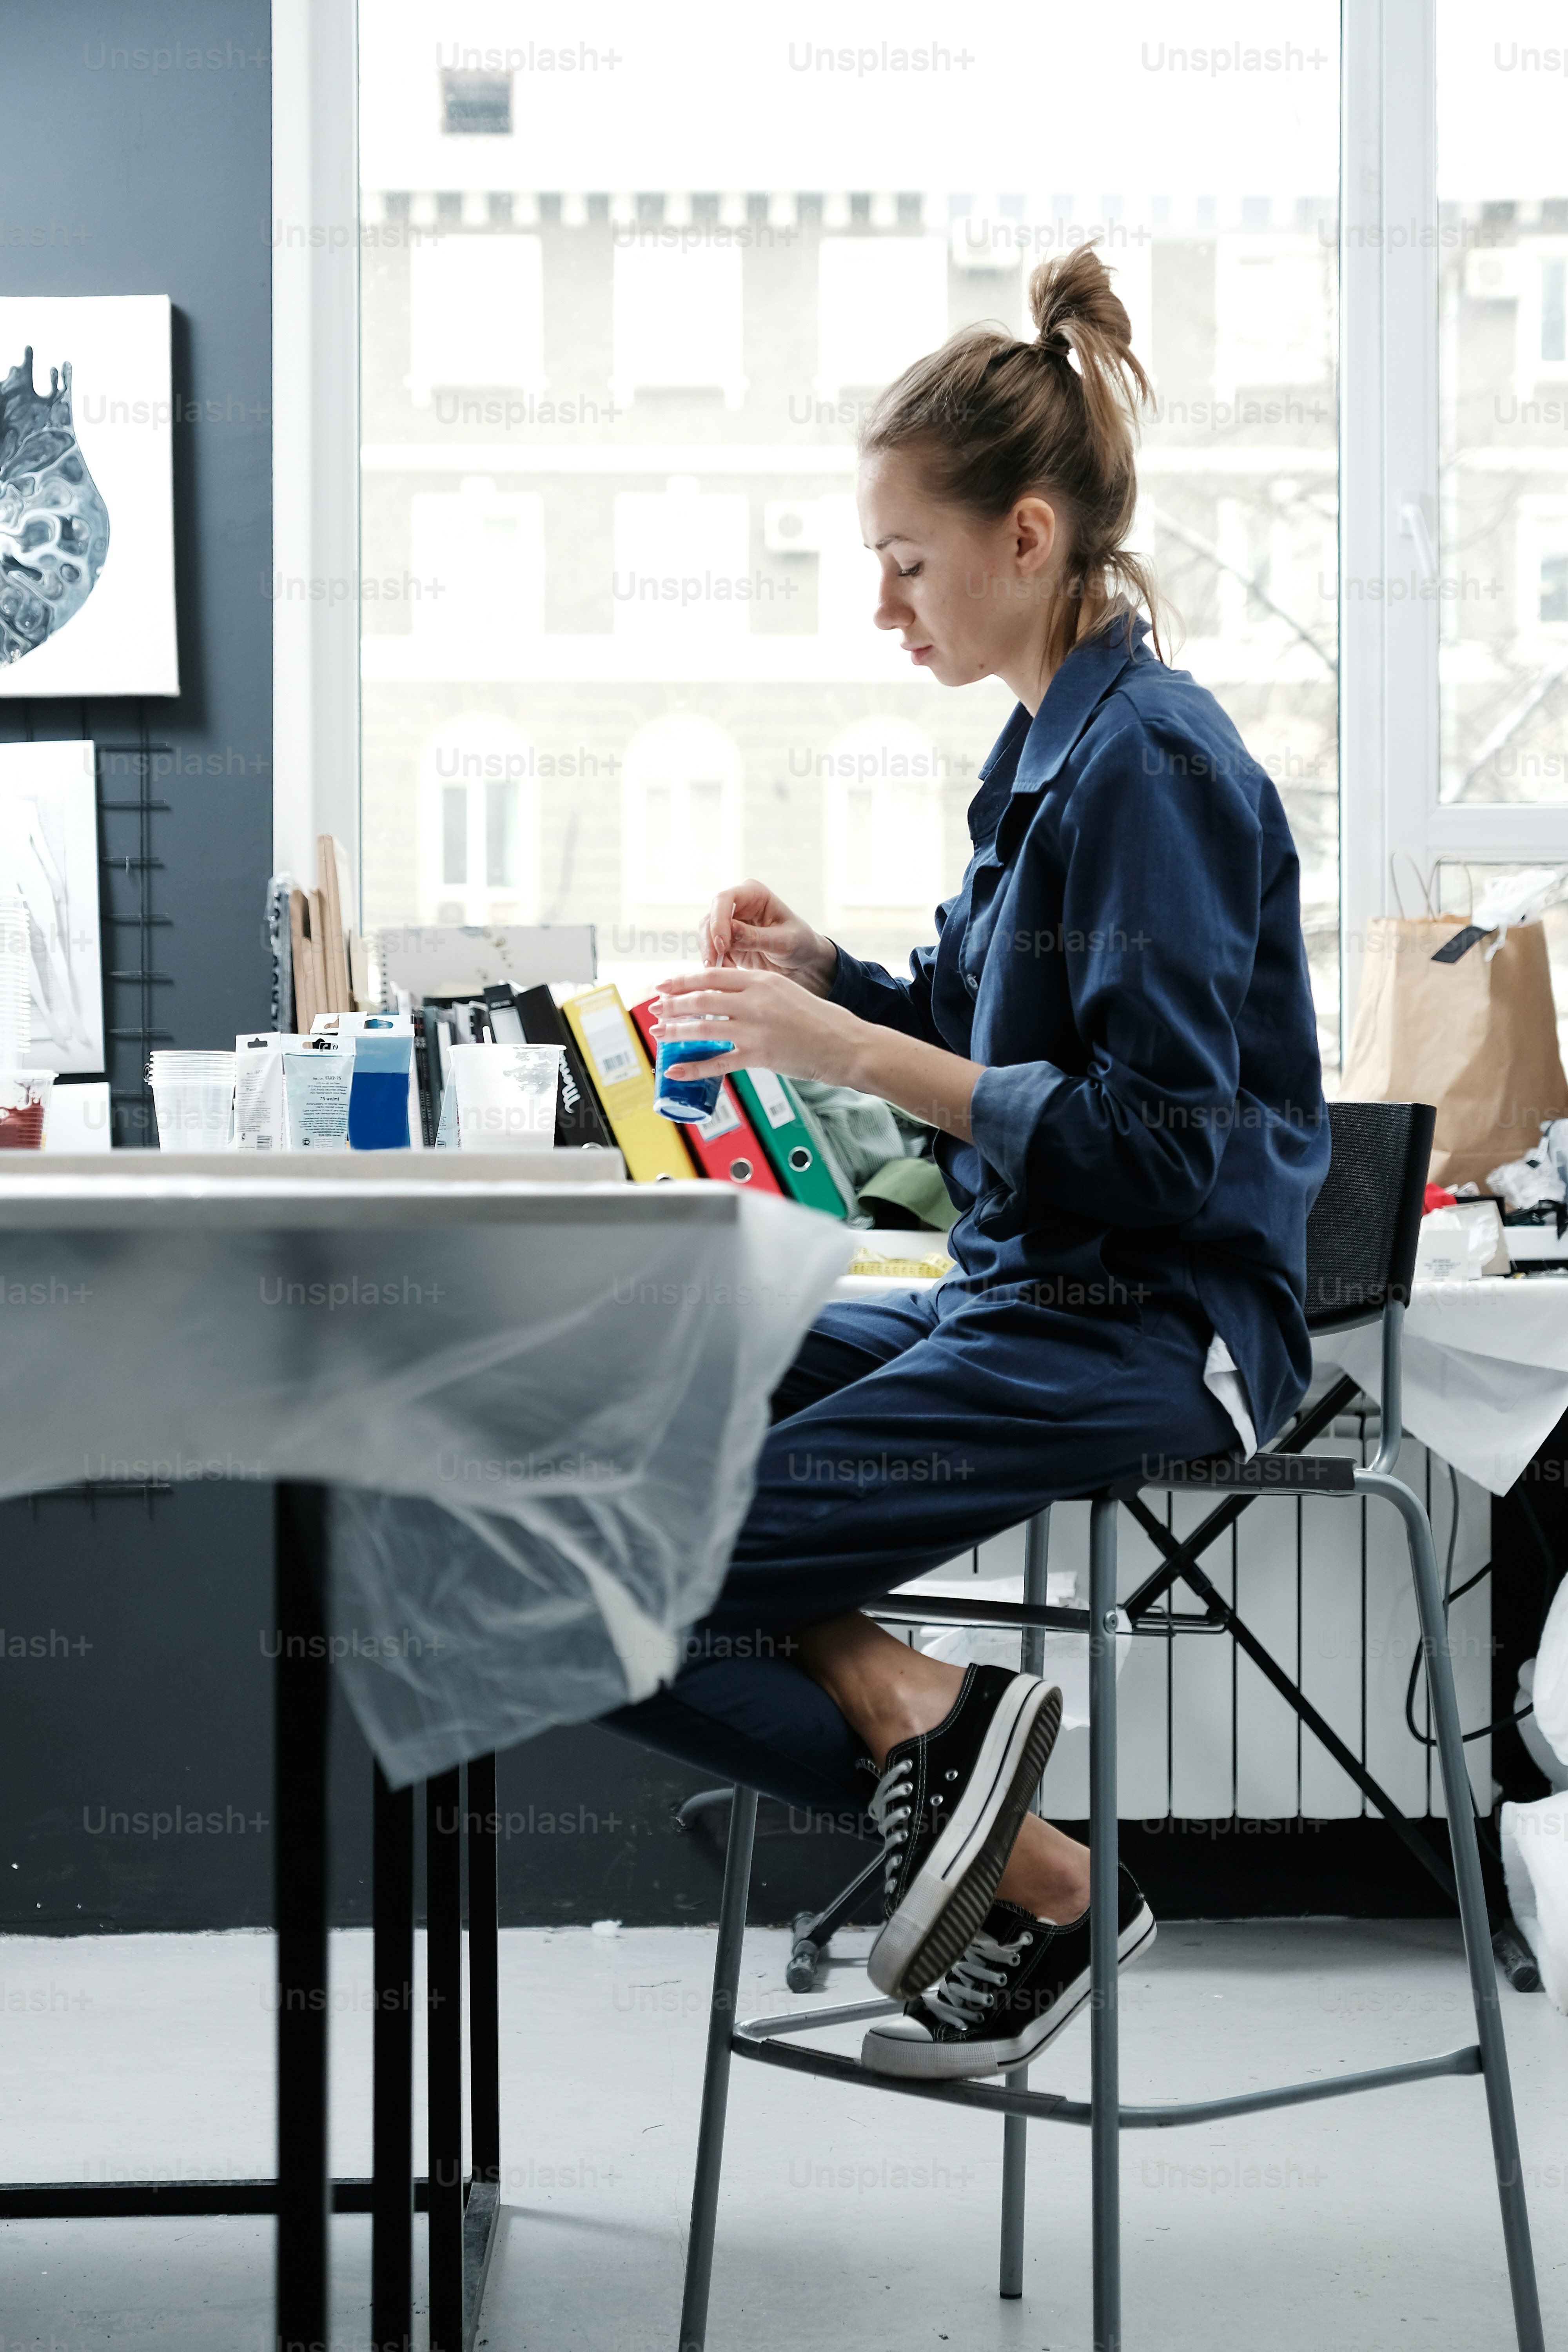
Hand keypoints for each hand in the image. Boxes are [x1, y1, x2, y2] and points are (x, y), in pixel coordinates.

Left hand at [650, 964, 865, 1085]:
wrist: (844, 1044)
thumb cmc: (818, 1020)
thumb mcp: (786, 992)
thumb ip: (756, 992)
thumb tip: (725, 997)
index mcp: (761, 980)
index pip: (711, 975)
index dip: (682, 980)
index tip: (663, 984)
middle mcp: (755, 1001)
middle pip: (701, 999)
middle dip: (672, 1004)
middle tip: (654, 1008)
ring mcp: (755, 1029)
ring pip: (703, 1028)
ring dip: (675, 1031)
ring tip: (658, 1033)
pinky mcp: (759, 1055)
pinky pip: (717, 1062)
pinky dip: (693, 1067)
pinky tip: (675, 1070)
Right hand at [700, 879, 837, 996]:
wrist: (802, 961)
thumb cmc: (800, 944)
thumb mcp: (784, 941)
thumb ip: (758, 937)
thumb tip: (731, 931)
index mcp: (754, 893)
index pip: (724, 899)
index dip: (719, 921)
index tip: (722, 945)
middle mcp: (738, 904)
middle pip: (710, 917)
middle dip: (710, 942)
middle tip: (714, 965)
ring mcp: (729, 922)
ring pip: (706, 935)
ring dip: (711, 955)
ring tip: (726, 972)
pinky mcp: (726, 941)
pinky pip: (711, 950)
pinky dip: (715, 963)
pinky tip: (728, 974)